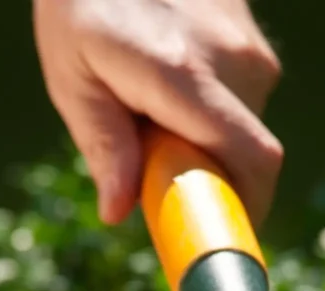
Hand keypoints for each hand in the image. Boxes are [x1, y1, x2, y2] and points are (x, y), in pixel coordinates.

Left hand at [33, 0, 282, 226]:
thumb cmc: (79, 6)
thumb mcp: (73, 79)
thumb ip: (104, 146)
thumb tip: (120, 211)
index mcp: (183, 76)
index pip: (252, 159)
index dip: (249, 209)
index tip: (223, 235)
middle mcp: (232, 59)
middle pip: (243, 150)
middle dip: (206, 172)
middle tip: (150, 159)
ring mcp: (247, 42)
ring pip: (241, 123)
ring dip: (203, 136)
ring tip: (148, 105)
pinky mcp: (250, 33)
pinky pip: (239, 93)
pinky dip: (207, 108)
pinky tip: (164, 77)